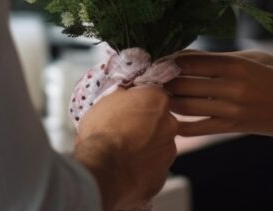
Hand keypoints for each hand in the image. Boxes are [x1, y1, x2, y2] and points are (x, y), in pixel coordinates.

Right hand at [76, 86, 177, 209]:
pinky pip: (153, 170)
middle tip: (124, 132)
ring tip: (122, 154)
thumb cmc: (102, 132)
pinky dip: (142, 169)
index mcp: (158, 101)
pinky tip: (125, 169)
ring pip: (158, 147)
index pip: (154, 97)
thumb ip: (123, 96)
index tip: (127, 110)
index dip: (139, 103)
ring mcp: (168, 152)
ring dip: (145, 148)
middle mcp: (170, 125)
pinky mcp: (162, 176)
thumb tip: (124, 94)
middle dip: (146, 126)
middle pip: (160, 122)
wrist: (102, 170)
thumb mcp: (106, 101)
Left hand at [164, 52, 272, 139]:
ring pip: (187, 106)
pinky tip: (169, 120)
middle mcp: (231, 87)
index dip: (169, 60)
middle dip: (163, 81)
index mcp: (235, 65)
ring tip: (157, 95)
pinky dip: (181, 125)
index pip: (191, 61)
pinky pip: (198, 128)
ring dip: (168, 101)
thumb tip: (181, 55)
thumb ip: (215, 59)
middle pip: (184, 83)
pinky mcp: (230, 127)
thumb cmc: (268, 77)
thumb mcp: (247, 58)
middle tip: (150, 78)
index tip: (156, 59)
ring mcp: (231, 110)